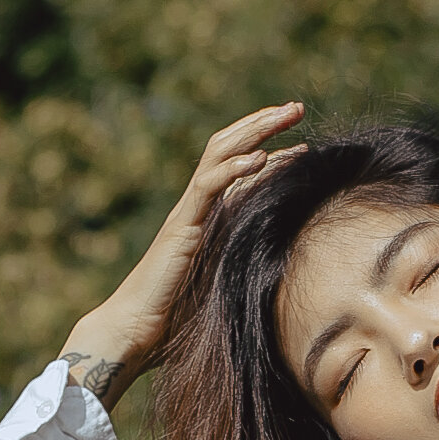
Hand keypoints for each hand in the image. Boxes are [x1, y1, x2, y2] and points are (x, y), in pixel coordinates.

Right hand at [59, 101, 304, 407]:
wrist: (135, 333)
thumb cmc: (176, 320)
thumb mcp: (224, 283)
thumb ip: (244, 263)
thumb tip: (284, 267)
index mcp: (208, 218)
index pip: (239, 168)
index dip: (270, 150)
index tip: (303, 143)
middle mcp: (197, 207)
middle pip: (229, 148)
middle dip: (264, 124)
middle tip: (297, 106)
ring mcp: (188, 213)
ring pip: (219, 154)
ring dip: (254, 130)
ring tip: (286, 114)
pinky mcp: (182, 228)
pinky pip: (208, 188)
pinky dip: (234, 168)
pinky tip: (260, 157)